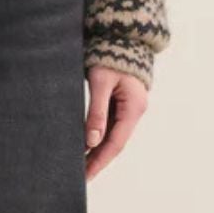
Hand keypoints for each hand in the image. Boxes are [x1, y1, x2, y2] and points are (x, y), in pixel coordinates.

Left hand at [83, 66, 147, 180]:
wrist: (122, 35)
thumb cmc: (111, 55)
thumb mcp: (101, 82)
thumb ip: (96, 111)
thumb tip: (91, 141)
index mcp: (134, 108)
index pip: (115, 143)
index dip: (100, 161)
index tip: (86, 176)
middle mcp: (134, 111)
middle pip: (115, 143)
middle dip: (97, 160)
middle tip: (79, 177)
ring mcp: (129, 107)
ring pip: (112, 136)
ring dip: (97, 151)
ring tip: (79, 166)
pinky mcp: (121, 103)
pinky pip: (109, 125)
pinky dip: (98, 137)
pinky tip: (85, 146)